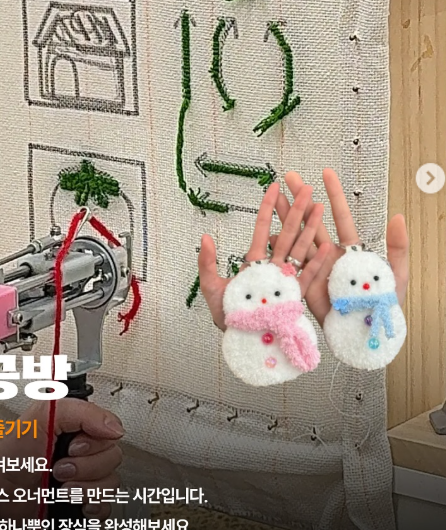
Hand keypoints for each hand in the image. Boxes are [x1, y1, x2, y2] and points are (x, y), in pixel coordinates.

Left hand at [0, 398, 123, 519]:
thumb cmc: (12, 453)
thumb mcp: (44, 416)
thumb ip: (83, 412)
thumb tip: (115, 427)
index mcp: (79, 426)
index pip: (111, 432)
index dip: (94, 444)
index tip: (72, 448)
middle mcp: (85, 450)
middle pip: (113, 459)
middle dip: (84, 468)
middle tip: (60, 468)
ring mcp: (84, 477)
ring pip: (111, 484)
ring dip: (84, 489)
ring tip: (60, 487)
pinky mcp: (82, 501)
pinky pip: (106, 507)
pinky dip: (91, 508)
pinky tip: (73, 503)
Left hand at [199, 181, 330, 330]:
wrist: (241, 342)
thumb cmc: (228, 316)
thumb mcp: (212, 288)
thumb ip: (208, 263)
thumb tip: (204, 238)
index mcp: (254, 263)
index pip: (261, 228)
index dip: (267, 208)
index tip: (273, 186)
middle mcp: (272, 268)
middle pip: (286, 233)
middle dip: (295, 211)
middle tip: (305, 188)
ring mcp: (285, 280)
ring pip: (300, 249)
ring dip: (309, 229)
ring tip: (319, 207)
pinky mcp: (294, 296)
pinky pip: (307, 278)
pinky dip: (315, 263)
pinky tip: (325, 248)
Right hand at [271, 169, 408, 324]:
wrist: (368, 336)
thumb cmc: (383, 306)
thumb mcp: (397, 275)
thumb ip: (397, 247)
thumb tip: (399, 216)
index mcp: (350, 250)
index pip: (340, 216)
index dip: (334, 194)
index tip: (325, 173)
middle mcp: (330, 256)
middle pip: (311, 222)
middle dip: (299, 199)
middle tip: (288, 177)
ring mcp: (316, 269)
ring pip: (297, 239)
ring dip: (285, 219)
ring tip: (273, 199)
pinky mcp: (305, 286)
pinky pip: (292, 266)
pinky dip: (281, 252)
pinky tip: (270, 236)